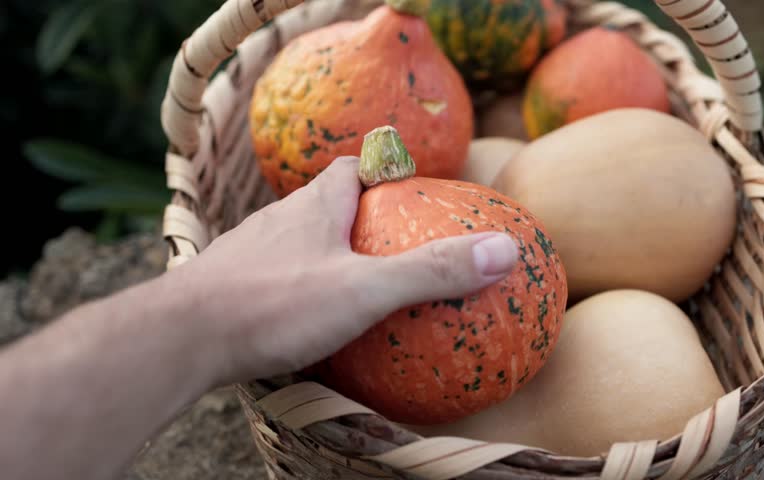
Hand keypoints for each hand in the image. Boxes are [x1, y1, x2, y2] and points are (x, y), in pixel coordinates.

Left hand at [173, 156, 518, 385]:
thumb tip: (504, 250)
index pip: (353, 168)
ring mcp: (249, 254)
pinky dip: (296, 292)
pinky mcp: (228, 289)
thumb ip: (431, 271)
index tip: (410, 188)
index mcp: (315, 206)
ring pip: (296, 244)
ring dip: (325, 256)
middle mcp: (279, 221)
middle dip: (358, 219)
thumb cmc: (273, 304)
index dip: (383, 171)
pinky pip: (272, 280)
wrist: (178, 338)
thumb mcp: (364, 289)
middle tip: (393, 247)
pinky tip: (306, 323)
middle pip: (326, 206)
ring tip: (356, 288)